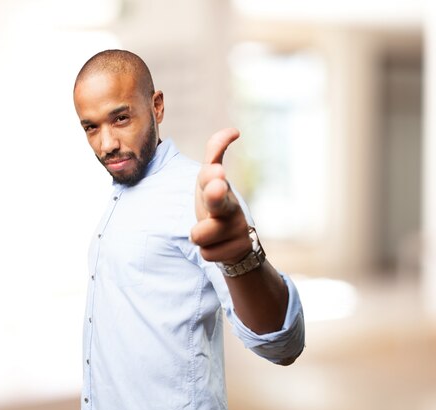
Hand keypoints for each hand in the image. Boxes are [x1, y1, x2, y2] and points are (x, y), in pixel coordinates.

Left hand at [191, 128, 251, 264]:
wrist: (236, 241)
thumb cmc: (217, 205)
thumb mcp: (210, 179)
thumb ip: (215, 152)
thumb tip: (234, 130)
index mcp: (220, 187)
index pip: (212, 176)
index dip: (212, 172)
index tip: (215, 167)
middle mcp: (230, 206)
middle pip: (218, 201)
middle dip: (215, 193)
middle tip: (216, 185)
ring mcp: (235, 228)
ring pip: (200, 235)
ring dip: (199, 236)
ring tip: (209, 232)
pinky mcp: (236, 249)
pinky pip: (206, 253)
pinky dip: (209, 251)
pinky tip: (219, 245)